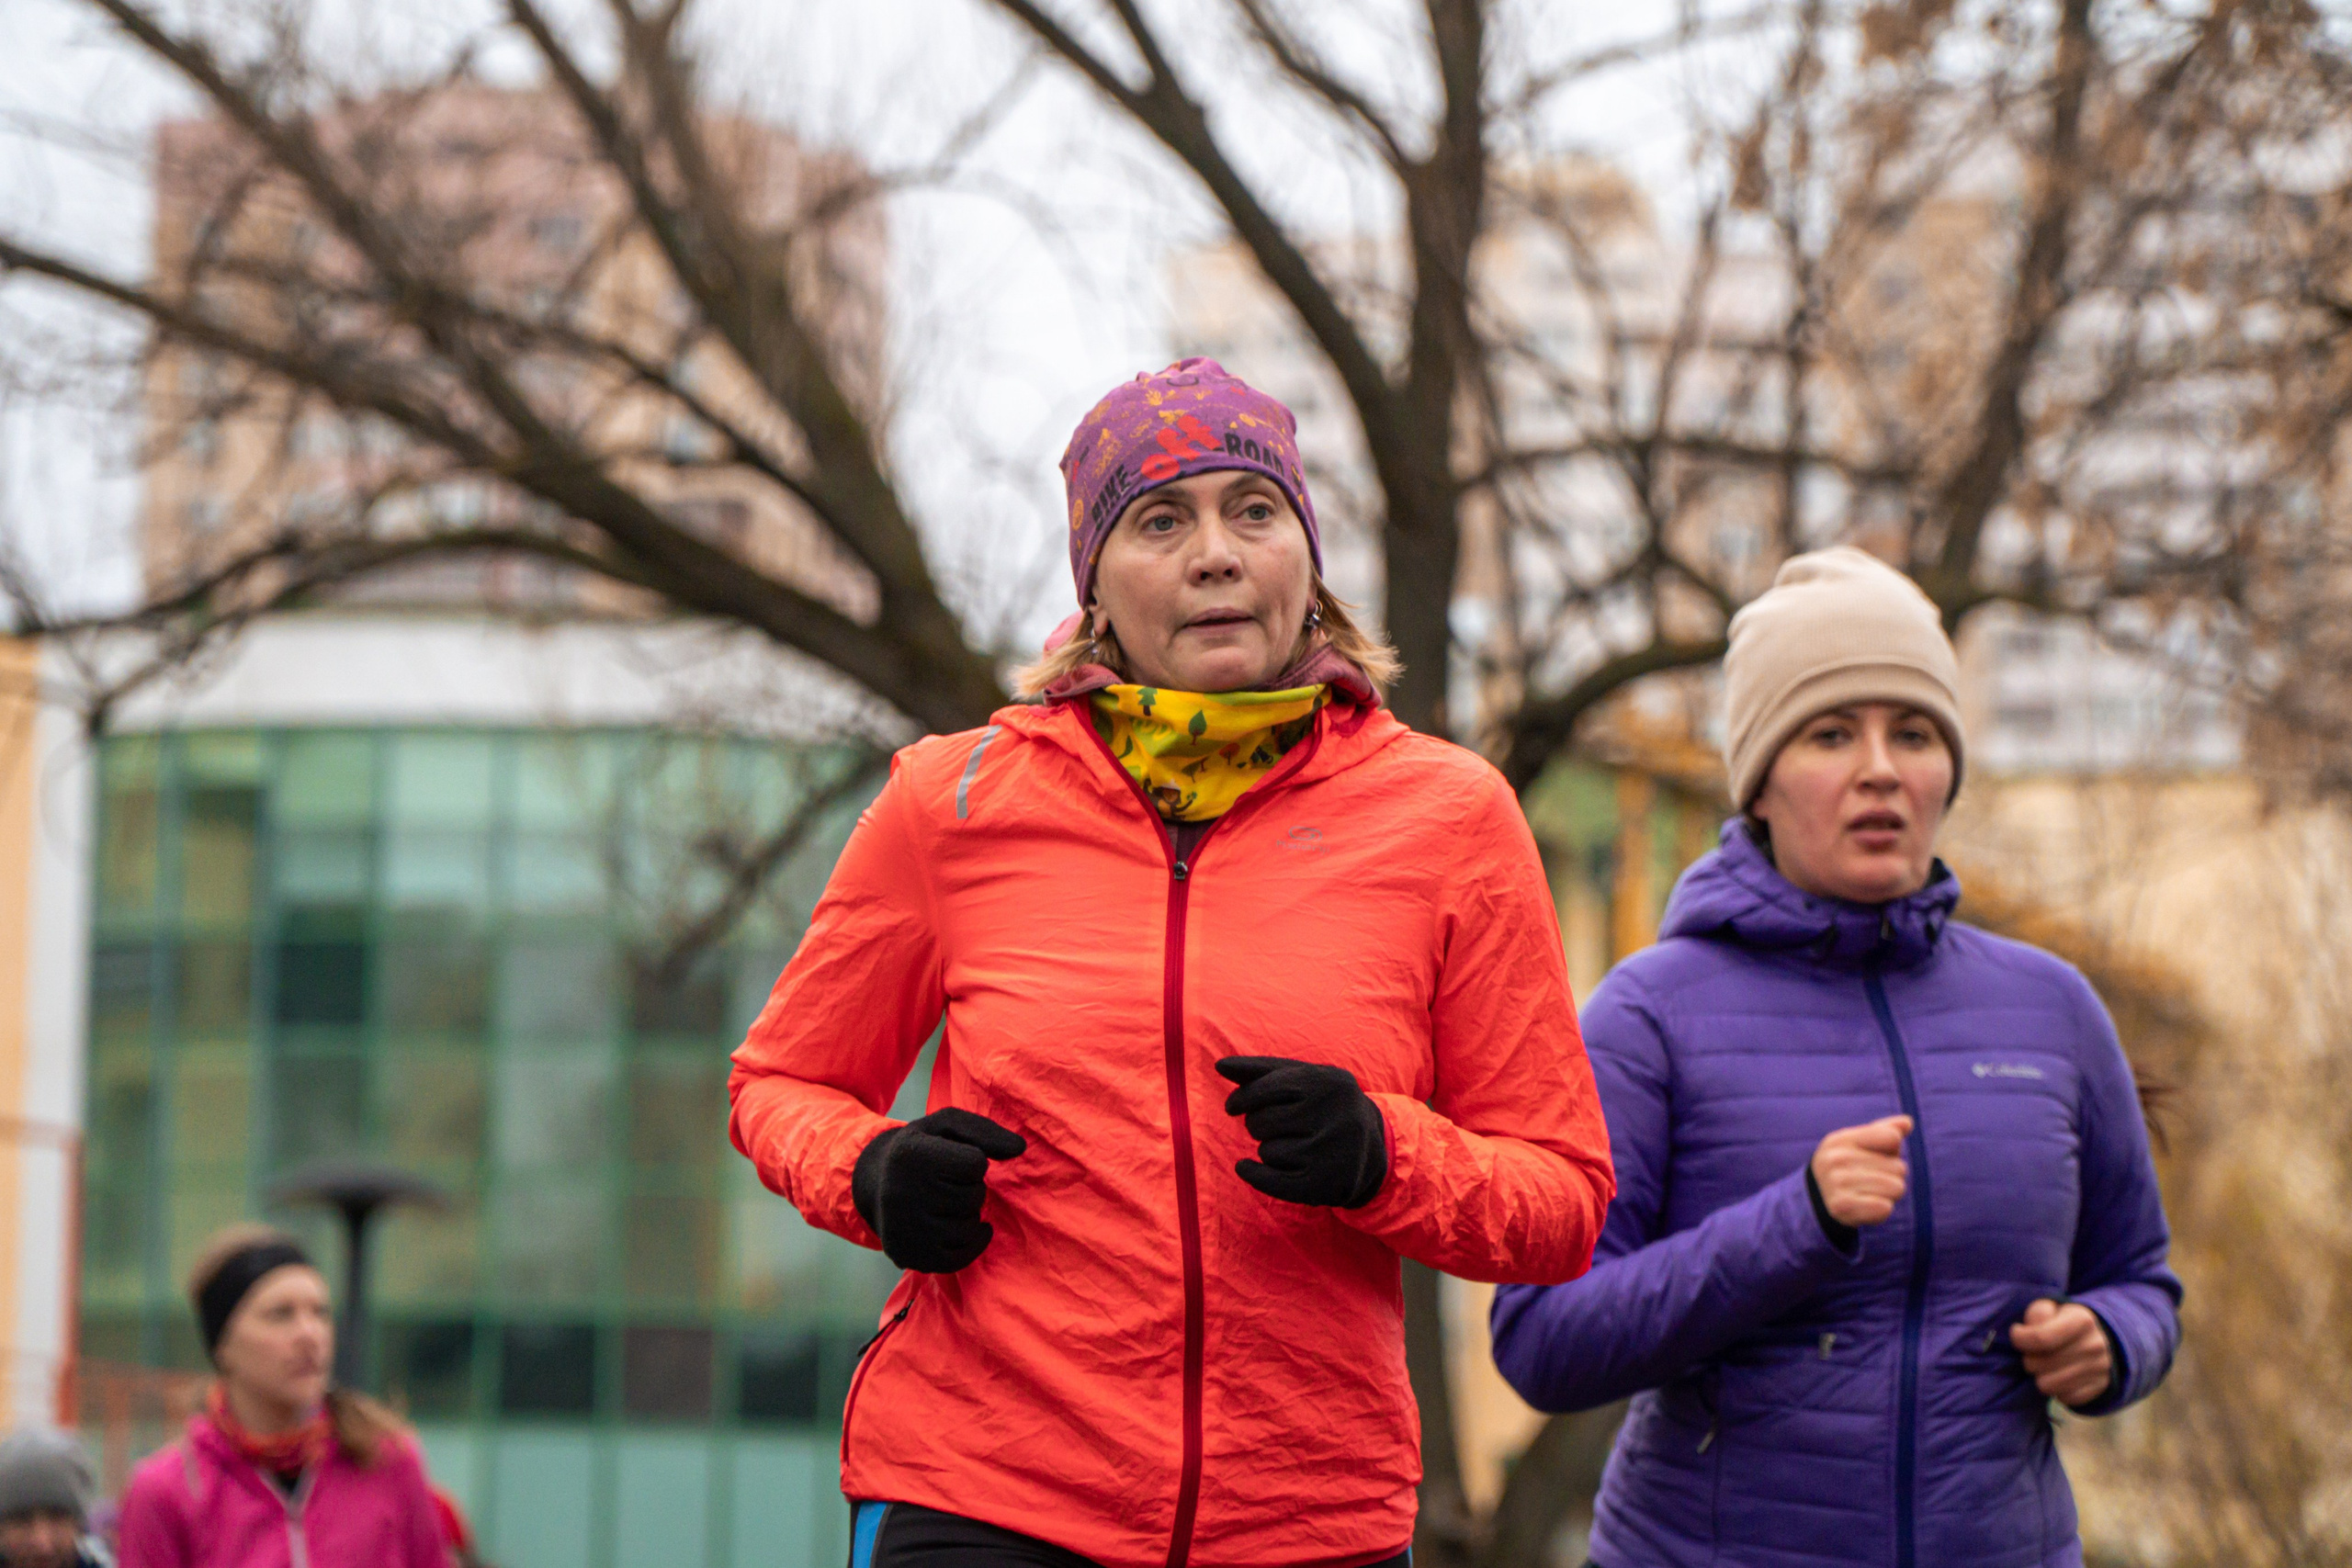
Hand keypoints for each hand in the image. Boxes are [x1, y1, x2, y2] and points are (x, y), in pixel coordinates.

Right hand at [850, 1108, 1026, 1272]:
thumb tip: (1020, 1148)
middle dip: (970, 1188)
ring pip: (969, 1228)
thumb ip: (985, 1131)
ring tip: (947, 1204)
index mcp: (912, 1155)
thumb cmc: (923, 1149)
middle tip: (948, 1184)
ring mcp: (906, 1230)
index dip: (972, 1161)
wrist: (878, 1183)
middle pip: (974, 1197)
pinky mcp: (911, 1257)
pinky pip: (960, 1259)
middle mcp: (903, 1194)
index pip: (976, 1164)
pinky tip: (966, 1230)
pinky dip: (972, 1244)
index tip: (952, 1160)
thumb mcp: (947, 1126)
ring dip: (969, 1215)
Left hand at [1215, 1056, 1387, 1208]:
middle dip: (1259, 1125)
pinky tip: (1246, 1167)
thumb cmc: (1324, 1105)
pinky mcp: (1325, 1184)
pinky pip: (1270, 1181)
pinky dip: (1253, 1174)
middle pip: (1262, 1122)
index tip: (1232, 1106)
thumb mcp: (1302, 1079)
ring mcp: (1332, 1152)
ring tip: (1293, 1146)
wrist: (1372, 1146)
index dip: (1242, 1098)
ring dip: (1269, 1149)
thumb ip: (1261, 1070)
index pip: (1266, 1089)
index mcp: (1328, 1083)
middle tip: (1277, 1127)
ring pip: (1267, 1151)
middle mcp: (1335, 1116)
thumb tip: (1221, 1065)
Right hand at [1809, 1115, 1912, 1226]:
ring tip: (1869, 1193)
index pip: (1891, 1137)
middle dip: (1892, 1176)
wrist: (1817, 1198)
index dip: (1892, 1149)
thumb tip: (1907, 1122)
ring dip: (1889, 1194)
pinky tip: (1865, 1206)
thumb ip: (1884, 1130)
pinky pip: (1885, 1208)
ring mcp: (1837, 1183)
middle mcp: (1836, 1159)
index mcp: (1841, 1140)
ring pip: (1896, 1188)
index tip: (1876, 1155)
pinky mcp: (1842, 1207)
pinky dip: (1881, 1210)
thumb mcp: (1859, 1144)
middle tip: (1871, 1180)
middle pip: (1899, 1167)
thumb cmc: (1848, 1166)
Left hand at [2009, 1299, 2113, 1406]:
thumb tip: (2028, 1331)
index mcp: (2082, 1320)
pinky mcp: (2100, 1388)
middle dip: (2029, 1359)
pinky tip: (2059, 1377)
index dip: (2020, 1339)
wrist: (2094, 1339)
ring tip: (2044, 1366)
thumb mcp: (2049, 1308)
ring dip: (2040, 1376)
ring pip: (2049, 1385)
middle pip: (2040, 1364)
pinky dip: (2058, 1390)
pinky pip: (2065, 1398)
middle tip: (2033, 1353)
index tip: (2017, 1335)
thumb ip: (2037, 1313)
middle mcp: (2095, 1345)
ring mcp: (2100, 1368)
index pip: (2040, 1338)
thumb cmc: (2061, 1322)